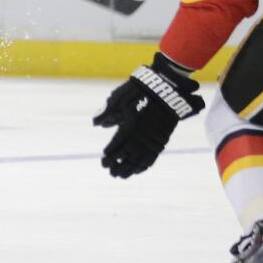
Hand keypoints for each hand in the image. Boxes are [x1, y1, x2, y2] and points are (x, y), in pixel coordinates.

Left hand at [92, 53, 204, 177]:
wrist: (166, 87)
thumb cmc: (138, 91)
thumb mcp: (118, 98)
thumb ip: (107, 112)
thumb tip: (96, 124)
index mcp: (129, 125)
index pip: (117, 145)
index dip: (110, 154)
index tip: (104, 159)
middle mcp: (141, 134)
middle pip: (128, 155)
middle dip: (118, 164)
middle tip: (109, 171)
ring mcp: (153, 137)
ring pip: (140, 159)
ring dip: (129, 168)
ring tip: (120, 175)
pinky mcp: (162, 138)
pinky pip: (152, 156)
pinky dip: (144, 165)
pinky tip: (137, 170)